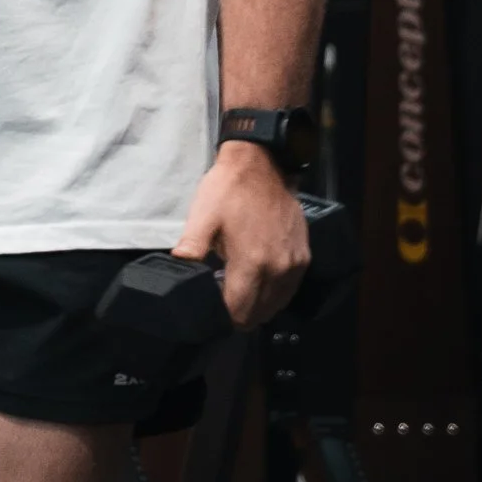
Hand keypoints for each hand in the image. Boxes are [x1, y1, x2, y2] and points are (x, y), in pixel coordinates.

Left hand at [172, 142, 309, 328]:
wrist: (262, 164)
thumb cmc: (229, 190)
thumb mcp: (202, 218)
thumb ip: (190, 251)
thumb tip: (177, 278)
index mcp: (252, 263)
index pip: (238, 313)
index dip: (221, 317)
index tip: (210, 309)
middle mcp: (278, 270)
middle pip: (257, 315)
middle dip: (237, 314)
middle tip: (221, 300)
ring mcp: (294, 264)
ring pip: (275, 306)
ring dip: (257, 307)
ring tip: (238, 292)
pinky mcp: (303, 256)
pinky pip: (289, 290)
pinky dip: (274, 294)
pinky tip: (259, 282)